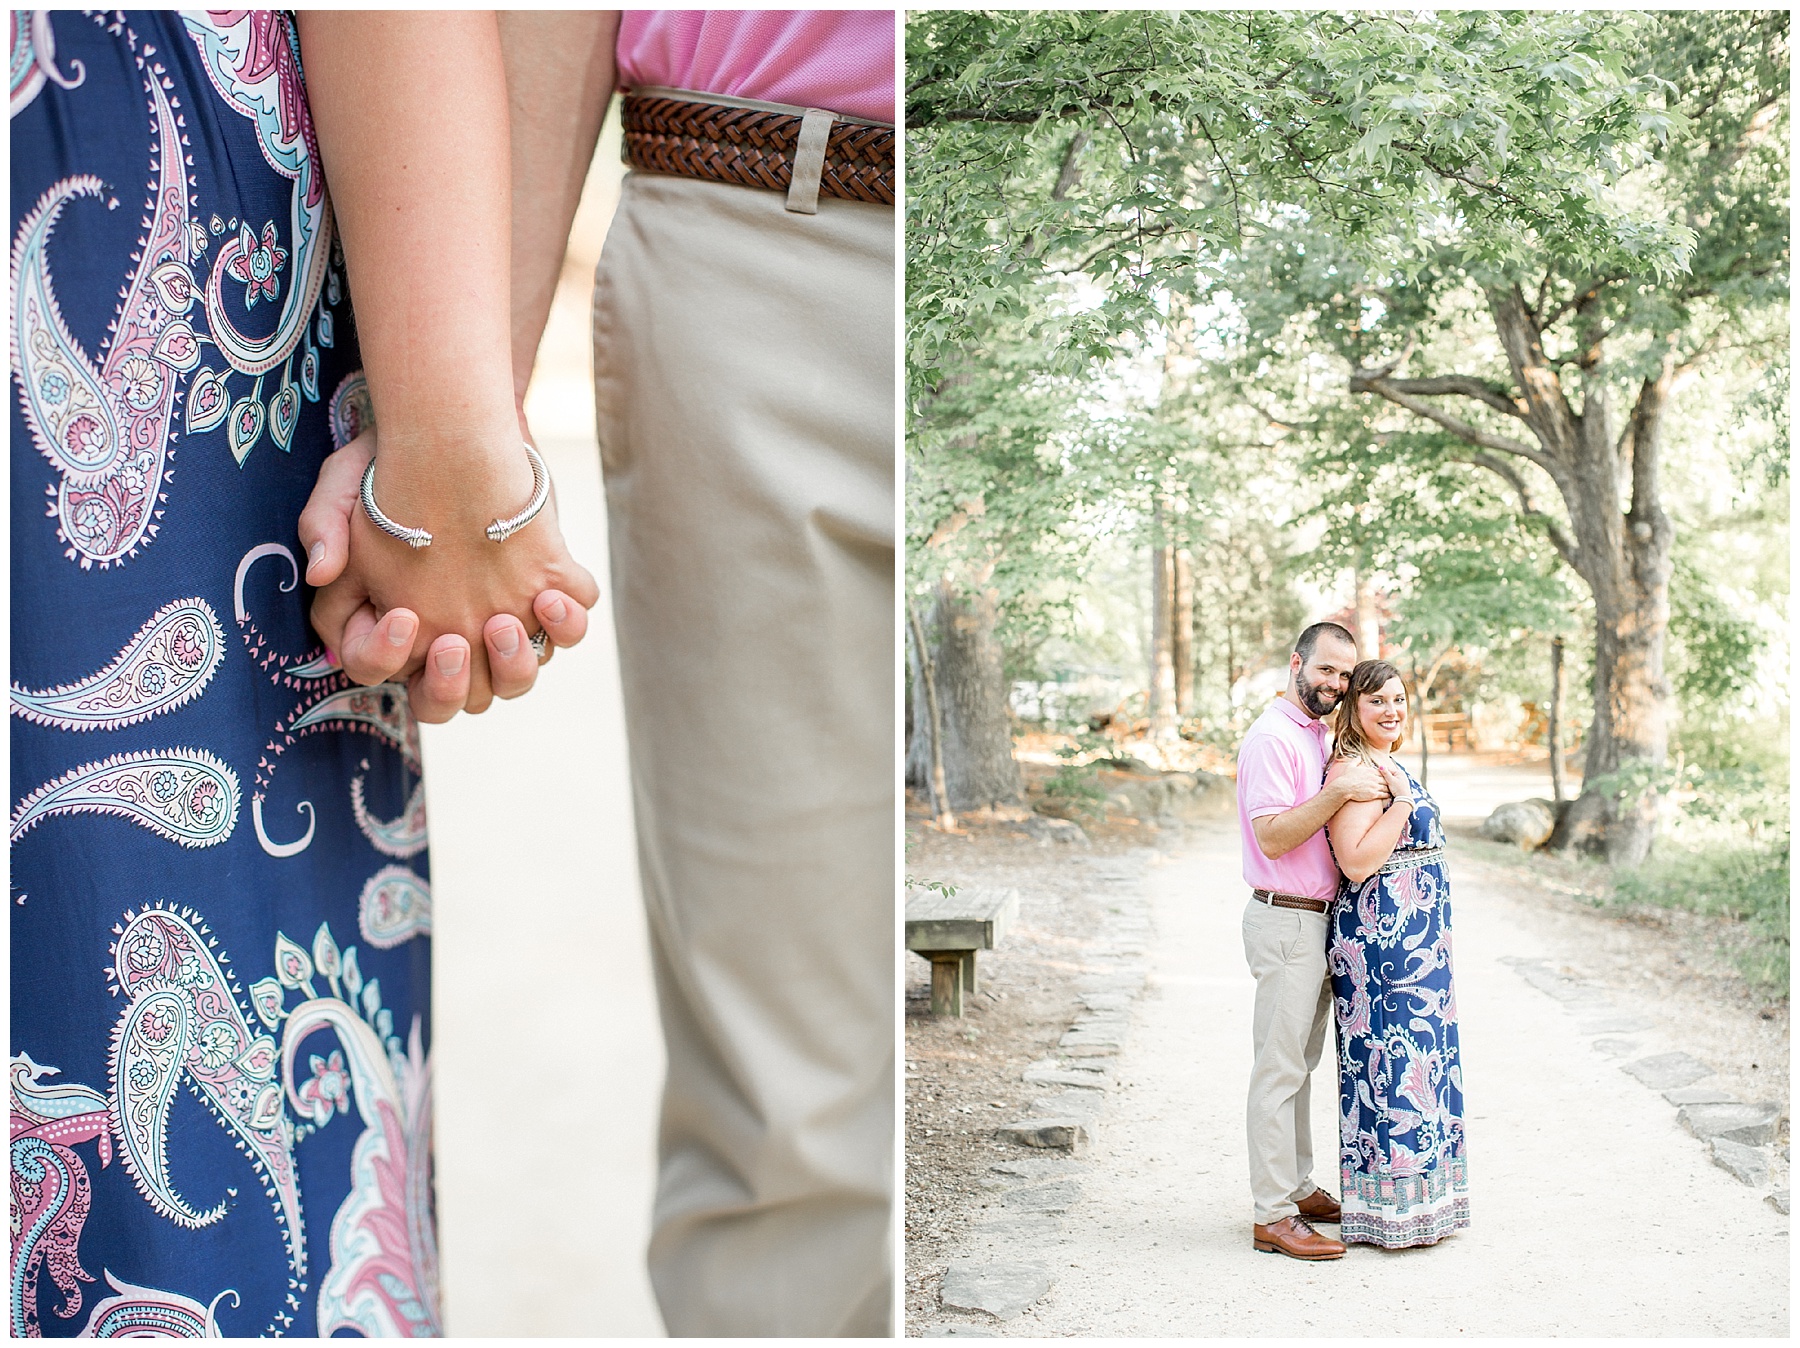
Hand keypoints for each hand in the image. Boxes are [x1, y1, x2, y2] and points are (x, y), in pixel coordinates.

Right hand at [298, 429, 598, 719]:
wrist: (462, 429)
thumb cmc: (395, 462)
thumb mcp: (345, 482)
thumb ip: (324, 524)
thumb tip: (322, 572)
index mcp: (391, 622)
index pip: (377, 670)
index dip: (385, 656)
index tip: (405, 616)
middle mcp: (445, 634)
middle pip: (448, 700)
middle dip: (453, 684)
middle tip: (457, 639)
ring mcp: (500, 621)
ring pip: (513, 681)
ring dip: (515, 666)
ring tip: (507, 622)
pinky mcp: (544, 594)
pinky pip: (565, 634)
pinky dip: (565, 624)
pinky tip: (552, 594)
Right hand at [1333, 761, 1389, 803]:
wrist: (1343, 788)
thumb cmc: (1346, 778)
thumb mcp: (1350, 766)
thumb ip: (1356, 761)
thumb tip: (1358, 757)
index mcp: (1370, 771)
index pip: (1381, 772)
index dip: (1385, 774)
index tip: (1386, 777)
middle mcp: (1373, 778)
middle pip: (1385, 779)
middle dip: (1389, 781)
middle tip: (1392, 784)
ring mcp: (1374, 786)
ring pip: (1386, 787)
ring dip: (1389, 788)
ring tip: (1392, 790)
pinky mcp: (1373, 794)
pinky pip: (1383, 794)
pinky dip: (1387, 795)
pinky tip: (1389, 795)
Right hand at [1378, 762, 1413, 803]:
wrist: (1404, 799)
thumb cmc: (1398, 789)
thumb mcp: (1391, 780)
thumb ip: (1385, 773)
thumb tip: (1381, 766)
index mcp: (1400, 772)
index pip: (1388, 769)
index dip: (1382, 771)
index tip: (1375, 773)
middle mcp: (1401, 775)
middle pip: (1389, 774)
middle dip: (1384, 776)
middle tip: (1378, 779)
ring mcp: (1401, 781)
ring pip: (1391, 779)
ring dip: (1386, 781)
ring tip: (1382, 783)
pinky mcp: (1400, 786)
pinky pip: (1393, 783)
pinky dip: (1389, 784)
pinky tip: (1387, 787)